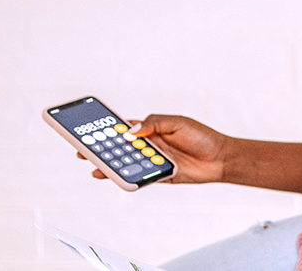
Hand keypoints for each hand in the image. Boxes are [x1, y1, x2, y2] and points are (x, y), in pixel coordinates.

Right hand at [79, 114, 231, 183]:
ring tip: (95, 166)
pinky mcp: (158, 175)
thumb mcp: (177, 123)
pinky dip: (126, 178)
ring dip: (110, 165)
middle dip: (100, 149)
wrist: (220, 158)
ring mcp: (152, 161)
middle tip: (81, 150)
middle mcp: (148, 145)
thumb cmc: (201, 137)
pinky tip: (115, 177)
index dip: (106, 129)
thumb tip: (131, 131)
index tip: (87, 128)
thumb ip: (153, 124)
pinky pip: (138, 177)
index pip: (123, 128)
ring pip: (126, 163)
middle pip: (119, 148)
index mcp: (150, 129)